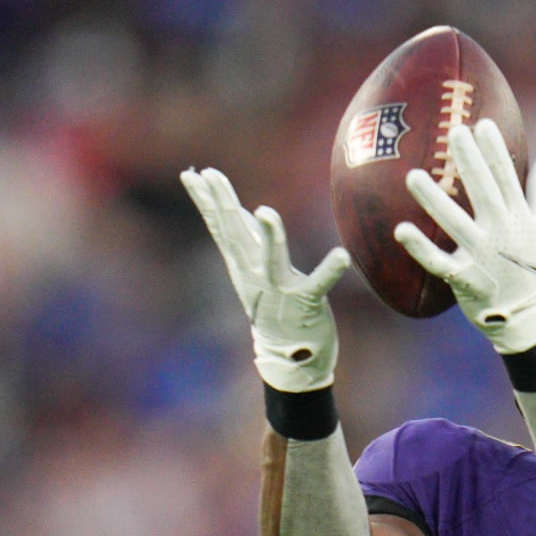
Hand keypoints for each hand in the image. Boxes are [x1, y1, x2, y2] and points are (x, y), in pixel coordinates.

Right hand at [181, 167, 350, 391]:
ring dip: (269, 236)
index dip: (208, 201)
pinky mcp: (307, 303)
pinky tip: (341, 255)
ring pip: (272, 259)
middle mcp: (257, 276)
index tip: (195, 175)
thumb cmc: (276, 310)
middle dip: (224, 205)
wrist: (290, 360)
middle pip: (236, 235)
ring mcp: (281, 289)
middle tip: (211, 176)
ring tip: (265, 211)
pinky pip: (319, 284)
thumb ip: (248, 243)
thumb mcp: (255, 274)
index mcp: (244, 266)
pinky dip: (330, 270)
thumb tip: (239, 211)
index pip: (222, 228)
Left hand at [395, 119, 535, 354]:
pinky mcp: (464, 278)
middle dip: (469, 162)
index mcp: (520, 216)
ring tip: (412, 176)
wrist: (531, 317)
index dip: (495, 151)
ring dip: (434, 201)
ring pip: (454, 223)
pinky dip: (420, 249)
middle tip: (454, 132)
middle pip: (483, 192)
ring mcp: (481, 256)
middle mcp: (500, 233)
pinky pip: (438, 262)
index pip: (507, 177)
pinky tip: (401, 229)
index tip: (482, 124)